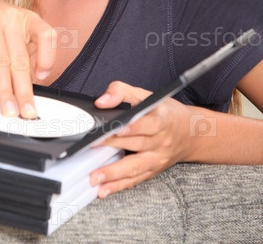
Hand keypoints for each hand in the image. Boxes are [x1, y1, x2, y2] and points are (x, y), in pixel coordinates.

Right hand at [0, 0, 56, 117]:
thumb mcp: (12, 31)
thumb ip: (24, 51)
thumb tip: (33, 81)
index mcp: (28, 18)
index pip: (47, 35)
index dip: (47, 56)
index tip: (41, 77)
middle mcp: (12, 16)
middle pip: (20, 57)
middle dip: (23, 89)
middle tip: (26, 111)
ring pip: (0, 59)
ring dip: (4, 88)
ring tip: (7, 107)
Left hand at [89, 81, 192, 196]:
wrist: (190, 133)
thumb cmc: (164, 112)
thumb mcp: (146, 95)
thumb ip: (121, 92)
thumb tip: (101, 102)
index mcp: (161, 119)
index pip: (145, 123)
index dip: (130, 127)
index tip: (114, 129)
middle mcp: (161, 141)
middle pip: (136, 145)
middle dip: (113, 147)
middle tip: (91, 149)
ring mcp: (157, 158)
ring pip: (135, 167)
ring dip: (114, 174)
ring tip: (95, 178)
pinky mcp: (153, 171)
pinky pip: (135, 179)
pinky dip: (119, 186)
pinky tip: (104, 190)